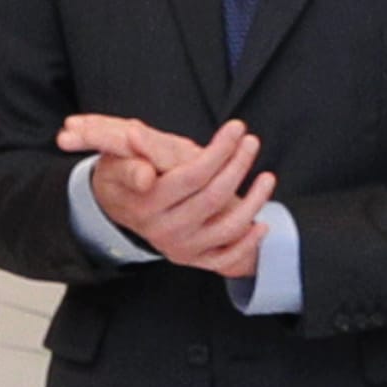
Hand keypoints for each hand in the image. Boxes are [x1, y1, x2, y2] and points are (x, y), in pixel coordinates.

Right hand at [57, 110, 271, 286]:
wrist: (120, 205)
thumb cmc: (129, 171)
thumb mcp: (123, 154)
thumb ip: (138, 147)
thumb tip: (134, 135)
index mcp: (144, 202)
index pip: (193, 175)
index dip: (219, 151)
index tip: (236, 128)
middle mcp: (161, 229)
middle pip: (214, 196)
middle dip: (239, 165)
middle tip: (250, 141)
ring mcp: (178, 246)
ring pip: (228, 227)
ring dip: (255, 201)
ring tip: (266, 177)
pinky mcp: (192, 258)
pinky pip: (227, 258)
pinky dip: (249, 243)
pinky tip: (261, 224)